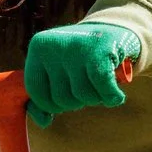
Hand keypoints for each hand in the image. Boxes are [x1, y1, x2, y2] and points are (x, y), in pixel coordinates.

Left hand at [23, 22, 138, 127]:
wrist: (115, 29)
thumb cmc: (80, 58)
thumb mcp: (56, 71)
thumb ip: (43, 97)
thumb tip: (44, 121)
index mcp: (39, 47)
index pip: (35, 91)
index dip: (51, 103)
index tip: (66, 95)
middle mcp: (55, 44)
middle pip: (60, 98)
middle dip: (77, 100)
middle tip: (87, 83)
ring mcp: (78, 47)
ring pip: (82, 96)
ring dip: (96, 98)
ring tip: (101, 83)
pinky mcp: (102, 51)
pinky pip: (103, 89)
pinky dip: (112, 97)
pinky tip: (116, 95)